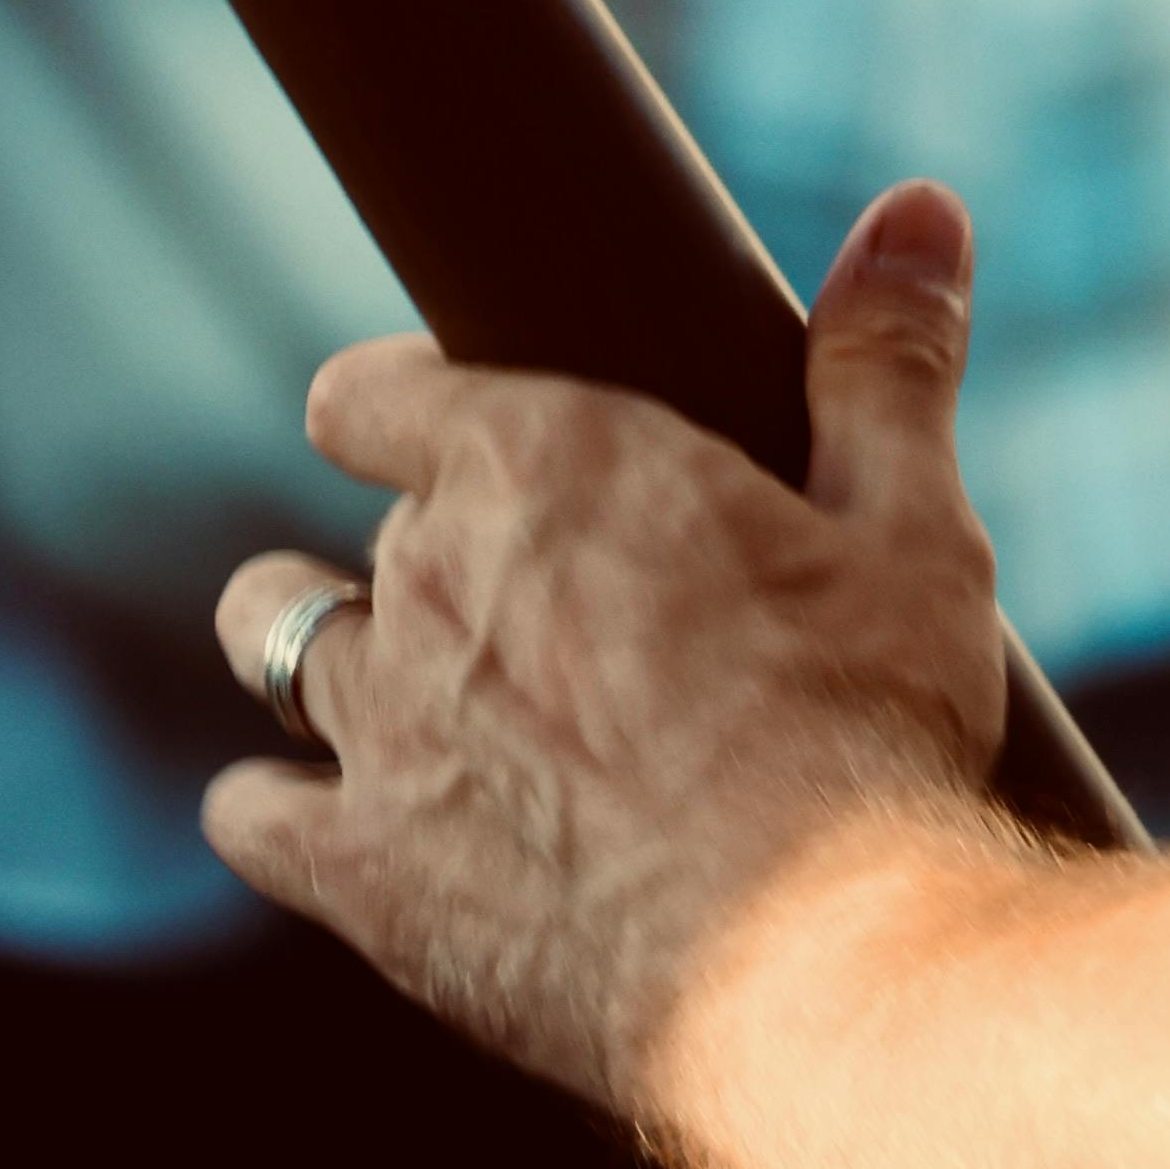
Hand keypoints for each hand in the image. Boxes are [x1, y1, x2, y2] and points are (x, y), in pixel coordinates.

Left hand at [206, 180, 1012, 1117]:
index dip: (405, 407)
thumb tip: (916, 207)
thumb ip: (887, 359)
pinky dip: (283, 808)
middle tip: (537, 602)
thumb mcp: (912, 525)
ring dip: (318, 645)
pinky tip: (342, 822)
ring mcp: (379, 728)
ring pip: (268, 639)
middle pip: (364, 528)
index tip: (451, 432)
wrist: (815, 961)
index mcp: (546, 459)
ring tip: (403, 681)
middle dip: (431, 550)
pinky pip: (253, 815)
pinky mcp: (361, 873)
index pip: (376, 392)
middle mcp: (429, 576)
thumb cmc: (867, 726)